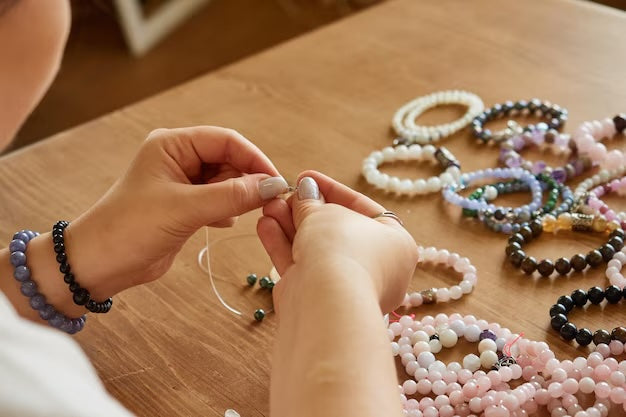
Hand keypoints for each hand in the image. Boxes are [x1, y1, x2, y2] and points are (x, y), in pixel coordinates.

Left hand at [65, 126, 287, 298]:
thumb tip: (272, 186)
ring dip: (238, 197)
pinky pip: (219, 200)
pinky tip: (223, 223)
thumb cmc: (129, 228)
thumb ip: (231, 196)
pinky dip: (227, 211)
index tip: (276, 181)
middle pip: (229, 160)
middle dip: (248, 179)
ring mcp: (182, 184)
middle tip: (266, 202)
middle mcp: (179, 159)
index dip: (254, 158)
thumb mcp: (184, 209)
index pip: (225, 141)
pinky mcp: (185, 206)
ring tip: (243, 214)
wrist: (98, 265)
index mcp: (172, 145)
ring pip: (226, 182)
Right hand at [257, 170, 417, 312]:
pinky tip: (265, 225)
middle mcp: (376, 267)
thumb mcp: (326, 214)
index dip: (332, 190)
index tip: (306, 177)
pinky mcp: (318, 300)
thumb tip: (304, 190)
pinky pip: (301, 266)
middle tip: (284, 194)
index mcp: (395, 244)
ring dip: (289, 225)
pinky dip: (283, 246)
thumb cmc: (341, 250)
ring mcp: (346, 286)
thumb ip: (312, 202)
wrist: (325, 304)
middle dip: (305, 210)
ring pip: (314, 249)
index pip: (363, 209)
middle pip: (335, 230)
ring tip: (268, 205)